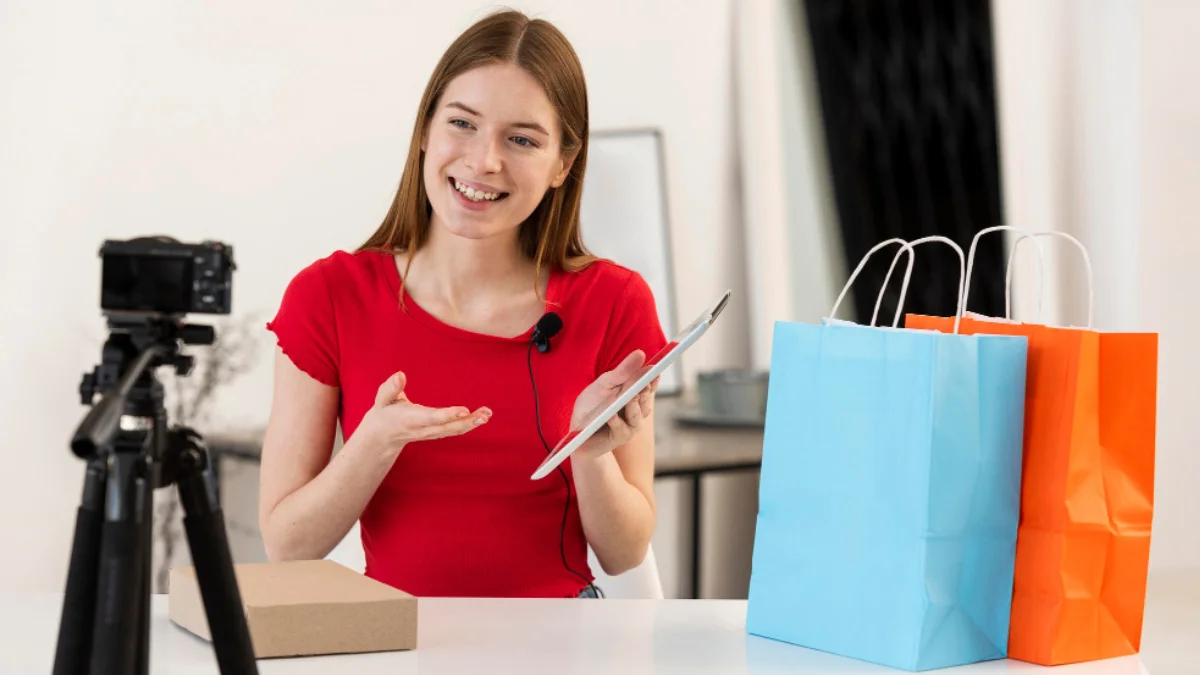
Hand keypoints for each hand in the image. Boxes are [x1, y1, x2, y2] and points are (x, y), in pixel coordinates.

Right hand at [358, 371, 490, 455]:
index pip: (432, 418)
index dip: (448, 415)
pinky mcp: (437, 432)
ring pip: (453, 431)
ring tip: (487, 414)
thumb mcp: (382, 399)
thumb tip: (400, 374)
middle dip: (467, 423)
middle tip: (484, 416)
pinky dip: (469, 424)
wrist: (383, 435)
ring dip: (472, 424)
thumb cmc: (384, 412)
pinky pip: (454, 430)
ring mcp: (431, 433)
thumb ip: (391, 388)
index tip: (464, 410)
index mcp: (411, 419)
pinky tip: (482, 416)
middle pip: (448, 428)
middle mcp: (423, 429)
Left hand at [569, 351, 659, 461]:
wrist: (577, 432)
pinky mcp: (619, 438)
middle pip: (645, 400)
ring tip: (630, 397)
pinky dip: (616, 422)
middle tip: (646, 382)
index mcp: (634, 395)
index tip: (656, 371)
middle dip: (645, 391)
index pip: (648, 385)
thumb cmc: (591, 406)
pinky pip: (621, 429)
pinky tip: (611, 416)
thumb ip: (623, 372)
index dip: (653, 379)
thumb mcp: (604, 384)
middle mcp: (636, 411)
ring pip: (637, 415)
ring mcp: (630, 426)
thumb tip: (641, 354)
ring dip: (633, 406)